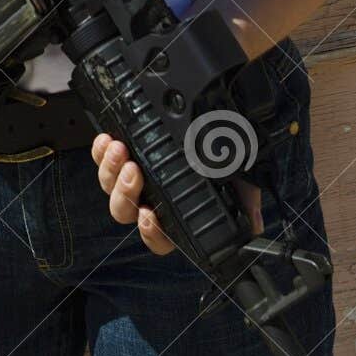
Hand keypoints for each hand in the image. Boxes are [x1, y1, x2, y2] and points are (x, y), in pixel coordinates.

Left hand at [91, 133, 264, 255]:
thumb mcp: (241, 178)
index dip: (151, 233)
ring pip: (110, 187)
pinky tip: (106, 141)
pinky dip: (101, 153)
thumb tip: (253, 227)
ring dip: (111, 171)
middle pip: (126, 211)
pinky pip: (103, 160)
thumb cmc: (227, 154)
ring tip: (120, 150)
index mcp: (177, 214)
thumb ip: (245, 204)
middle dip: (125, 193)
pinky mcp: (122, 154)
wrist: (218, 116)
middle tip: (134, 171)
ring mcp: (134, 177)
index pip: (159, 239)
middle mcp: (152, 199)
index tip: (149, 216)